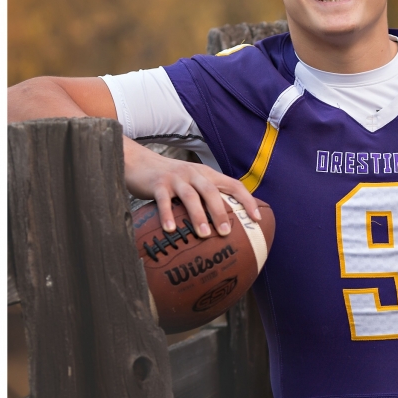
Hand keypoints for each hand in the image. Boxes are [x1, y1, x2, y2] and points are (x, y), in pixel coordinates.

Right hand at [123, 136, 261, 238]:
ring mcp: (176, 178)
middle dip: (221, 212)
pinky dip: (167, 215)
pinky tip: (171, 230)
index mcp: (207, 175)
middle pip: (211, 192)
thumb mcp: (193, 183)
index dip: (247, 200)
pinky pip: (164, 200)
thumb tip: (226, 227)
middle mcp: (194, 174)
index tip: (257, 219)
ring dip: (198, 216)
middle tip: (226, 233)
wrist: (140, 162)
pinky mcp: (158, 184)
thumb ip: (206, 198)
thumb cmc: (171, 180)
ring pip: (190, 196)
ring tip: (204, 234)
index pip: (233, 184)